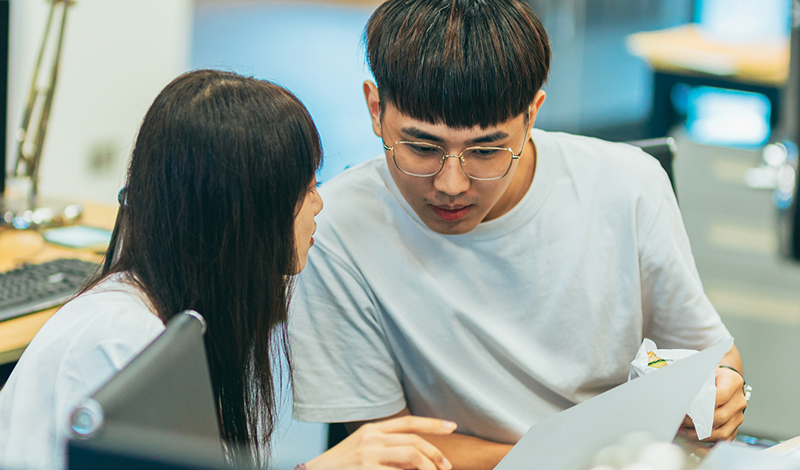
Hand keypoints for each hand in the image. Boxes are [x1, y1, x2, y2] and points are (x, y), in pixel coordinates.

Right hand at [305, 416, 456, 469]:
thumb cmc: (341, 467)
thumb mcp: (363, 449)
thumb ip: (387, 448)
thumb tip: (418, 457)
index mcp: (372, 429)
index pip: (408, 422)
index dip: (433, 424)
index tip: (452, 427)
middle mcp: (371, 437)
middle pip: (415, 441)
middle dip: (436, 455)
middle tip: (447, 468)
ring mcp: (368, 454)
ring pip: (413, 456)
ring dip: (429, 468)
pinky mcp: (366, 469)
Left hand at [678, 366, 746, 441]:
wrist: (725, 379)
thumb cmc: (712, 376)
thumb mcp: (706, 372)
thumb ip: (696, 380)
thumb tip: (677, 390)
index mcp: (733, 383)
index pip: (720, 396)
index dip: (703, 404)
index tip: (687, 408)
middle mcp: (739, 401)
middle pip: (720, 417)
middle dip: (698, 422)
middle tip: (681, 422)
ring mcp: (738, 416)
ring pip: (722, 432)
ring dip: (700, 435)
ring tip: (683, 433)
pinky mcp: (734, 427)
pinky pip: (723, 441)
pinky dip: (707, 445)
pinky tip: (693, 444)